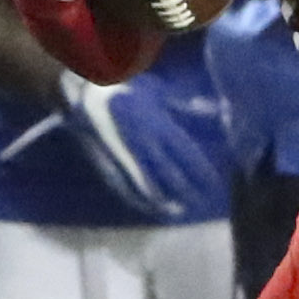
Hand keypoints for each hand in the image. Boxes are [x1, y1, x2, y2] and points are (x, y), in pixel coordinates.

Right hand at [60, 70, 225, 217]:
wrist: (83, 88)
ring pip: (147, 184)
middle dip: (187, 189)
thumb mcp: (157, 92)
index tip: (215, 184)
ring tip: (179, 210)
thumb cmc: (126, 87)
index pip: (186, 153)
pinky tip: (149, 207)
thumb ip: (183, 104)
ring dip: (165, 199)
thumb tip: (213, 110)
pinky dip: (138, 199)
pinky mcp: (107, 162)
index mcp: (159, 123)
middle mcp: (144, 142)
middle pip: (170, 172)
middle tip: (201, 202)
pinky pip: (124, 187)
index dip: (201, 171)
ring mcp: (124, 154)